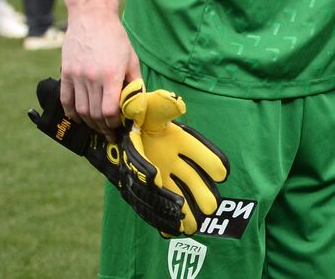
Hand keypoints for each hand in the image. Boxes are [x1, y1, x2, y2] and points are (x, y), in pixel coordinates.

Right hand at [61, 0, 141, 136]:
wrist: (91, 18)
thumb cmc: (115, 37)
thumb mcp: (131, 58)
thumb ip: (134, 82)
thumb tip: (138, 103)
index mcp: (111, 75)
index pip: (110, 110)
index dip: (114, 123)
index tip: (119, 127)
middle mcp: (92, 78)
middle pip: (94, 114)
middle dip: (102, 127)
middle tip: (108, 132)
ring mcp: (77, 76)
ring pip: (80, 110)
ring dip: (88, 123)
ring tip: (97, 126)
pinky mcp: (66, 73)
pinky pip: (66, 99)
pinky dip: (71, 112)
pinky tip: (78, 117)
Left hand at [121, 80, 229, 235]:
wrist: (113, 132)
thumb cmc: (135, 117)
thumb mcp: (146, 107)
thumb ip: (161, 106)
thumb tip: (177, 104)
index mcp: (177, 140)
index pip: (197, 150)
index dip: (210, 161)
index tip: (221, 173)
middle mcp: (173, 161)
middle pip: (192, 179)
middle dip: (202, 194)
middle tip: (211, 207)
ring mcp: (161, 177)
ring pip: (177, 196)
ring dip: (186, 212)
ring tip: (192, 226)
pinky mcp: (146, 189)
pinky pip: (156, 206)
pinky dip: (163, 219)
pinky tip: (169, 230)